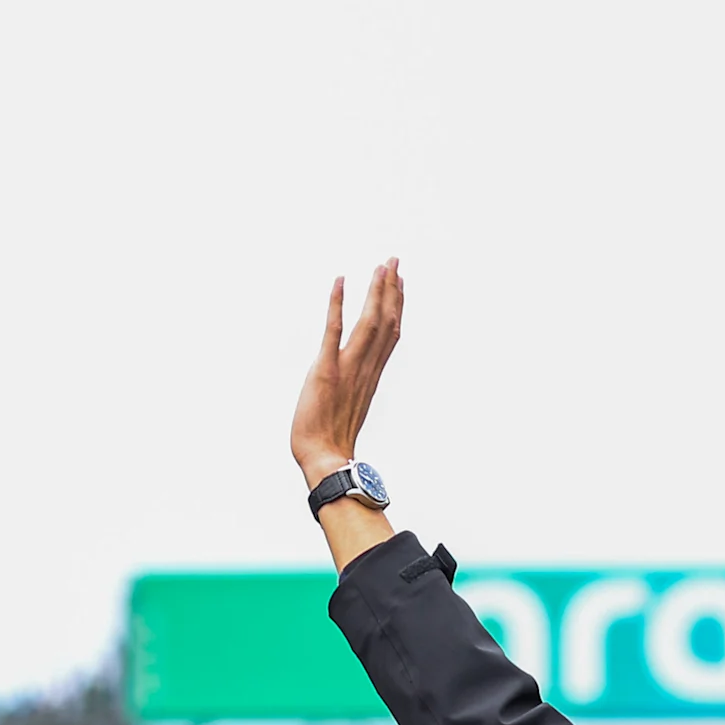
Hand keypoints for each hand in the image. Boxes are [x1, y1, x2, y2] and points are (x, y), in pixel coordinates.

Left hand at [290, 259, 403, 485]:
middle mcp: (365, 369)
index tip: (399, 282)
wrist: (325, 463)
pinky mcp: (326, 371)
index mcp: (370, 377)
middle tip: (394, 260)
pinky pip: (334, 332)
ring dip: (376, 292)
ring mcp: (347, 368)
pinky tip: (340, 281)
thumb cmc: (331, 446)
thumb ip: (354, 393)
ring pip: (369, 323)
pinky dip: (337, 305)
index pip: (389, 335)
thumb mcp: (347, 411)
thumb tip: (354, 389)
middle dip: (390, 289)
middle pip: (385, 322)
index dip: (396, 306)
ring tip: (381, 266)